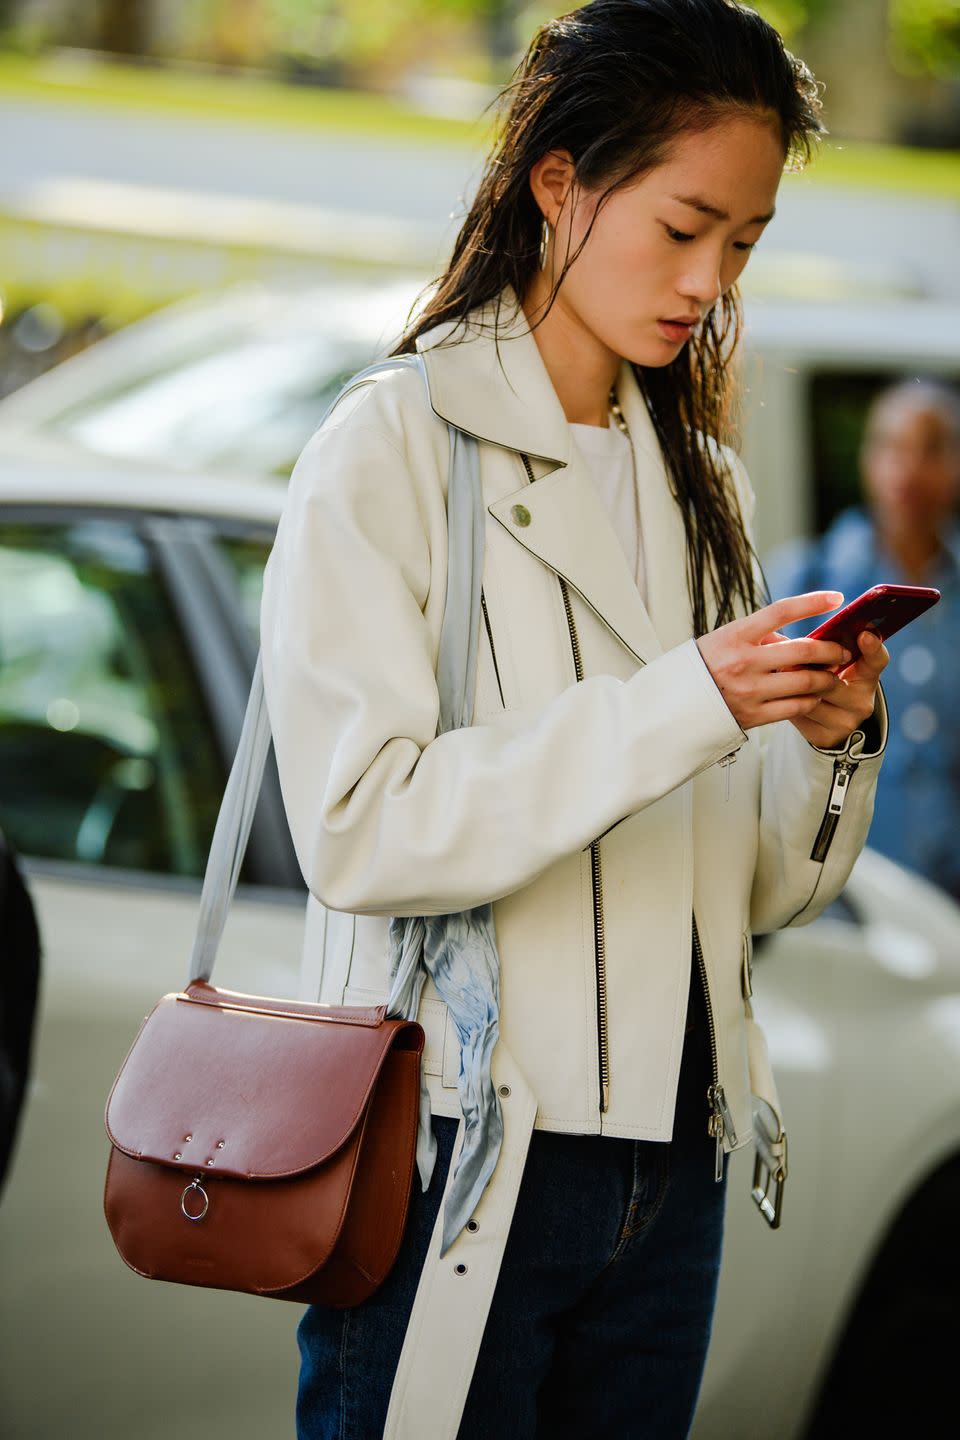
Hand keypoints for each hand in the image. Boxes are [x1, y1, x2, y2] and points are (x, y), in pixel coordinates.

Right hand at [696, 592, 885, 738]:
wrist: (675, 705)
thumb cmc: (704, 666)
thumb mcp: (724, 640)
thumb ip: (760, 637)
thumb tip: (797, 642)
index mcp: (735, 635)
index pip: (781, 611)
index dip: (812, 602)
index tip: (837, 598)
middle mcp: (743, 661)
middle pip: (803, 649)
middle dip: (831, 650)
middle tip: (842, 651)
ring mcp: (749, 690)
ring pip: (806, 681)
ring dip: (827, 678)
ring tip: (832, 676)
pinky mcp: (753, 715)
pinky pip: (796, 706)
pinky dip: (811, 700)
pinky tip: (813, 696)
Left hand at [776, 627, 887, 749]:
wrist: (823, 722)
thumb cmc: (824, 679)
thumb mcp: (830, 662)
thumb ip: (822, 646)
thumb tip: (789, 627)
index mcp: (867, 676)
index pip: (877, 661)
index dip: (872, 648)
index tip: (863, 633)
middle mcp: (862, 701)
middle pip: (830, 681)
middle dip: (806, 668)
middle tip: (786, 657)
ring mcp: (845, 722)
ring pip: (810, 698)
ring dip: (790, 685)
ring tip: (776, 673)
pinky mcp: (825, 736)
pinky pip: (799, 714)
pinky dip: (785, 702)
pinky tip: (777, 694)